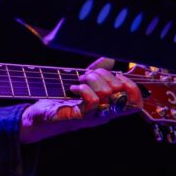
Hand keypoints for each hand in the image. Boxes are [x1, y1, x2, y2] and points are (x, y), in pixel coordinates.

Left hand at [19, 57, 142, 143]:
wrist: (39, 117)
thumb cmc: (61, 100)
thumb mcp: (82, 84)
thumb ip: (97, 72)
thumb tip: (110, 58)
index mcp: (110, 107)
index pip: (135, 103)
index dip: (132, 87)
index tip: (116, 75)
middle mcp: (105, 114)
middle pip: (120, 92)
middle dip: (104, 75)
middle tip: (88, 75)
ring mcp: (93, 117)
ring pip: (106, 94)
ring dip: (92, 80)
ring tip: (80, 81)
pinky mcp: (80, 117)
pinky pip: (92, 101)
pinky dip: (84, 89)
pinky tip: (74, 88)